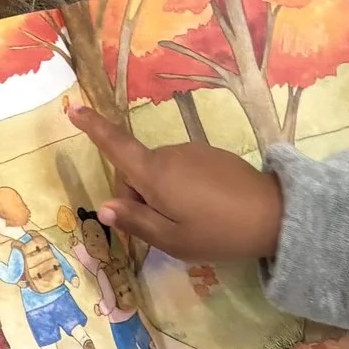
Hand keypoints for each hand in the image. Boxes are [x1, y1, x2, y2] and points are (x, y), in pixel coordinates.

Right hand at [70, 104, 284, 264]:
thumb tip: (103, 209)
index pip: (116, 146)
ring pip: (161, 173)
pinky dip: (182, 189)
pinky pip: (183, 171)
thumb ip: (136, 222)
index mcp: (155, 173)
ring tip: (189, 224)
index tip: (74, 109)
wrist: (274, 215)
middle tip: (163, 231)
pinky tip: (206, 211)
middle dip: (139, 198)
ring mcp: (194, 151)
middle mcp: (170, 154)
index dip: (93, 129)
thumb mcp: (172, 239)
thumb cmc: (217, 232)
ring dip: (162, 195)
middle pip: (138, 172)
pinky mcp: (213, 155)